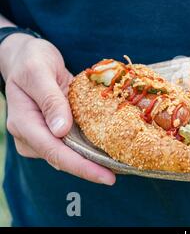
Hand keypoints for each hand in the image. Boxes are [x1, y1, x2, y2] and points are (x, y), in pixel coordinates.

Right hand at [0, 34, 114, 184]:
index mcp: (24, 123)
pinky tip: (111, 149)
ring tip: (121, 164)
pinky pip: (74, 143)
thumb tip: (61, 131)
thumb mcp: (39, 73)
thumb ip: (50, 100)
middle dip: (91, 169)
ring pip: (70, 154)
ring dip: (93, 160)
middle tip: (121, 173)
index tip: (106, 176)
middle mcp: (31, 135)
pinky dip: (91, 147)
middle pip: (64, 159)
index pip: (55, 152)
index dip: (81, 167)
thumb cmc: (32, 60)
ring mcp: (42, 135)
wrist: (28, 57)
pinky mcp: (54, 131)